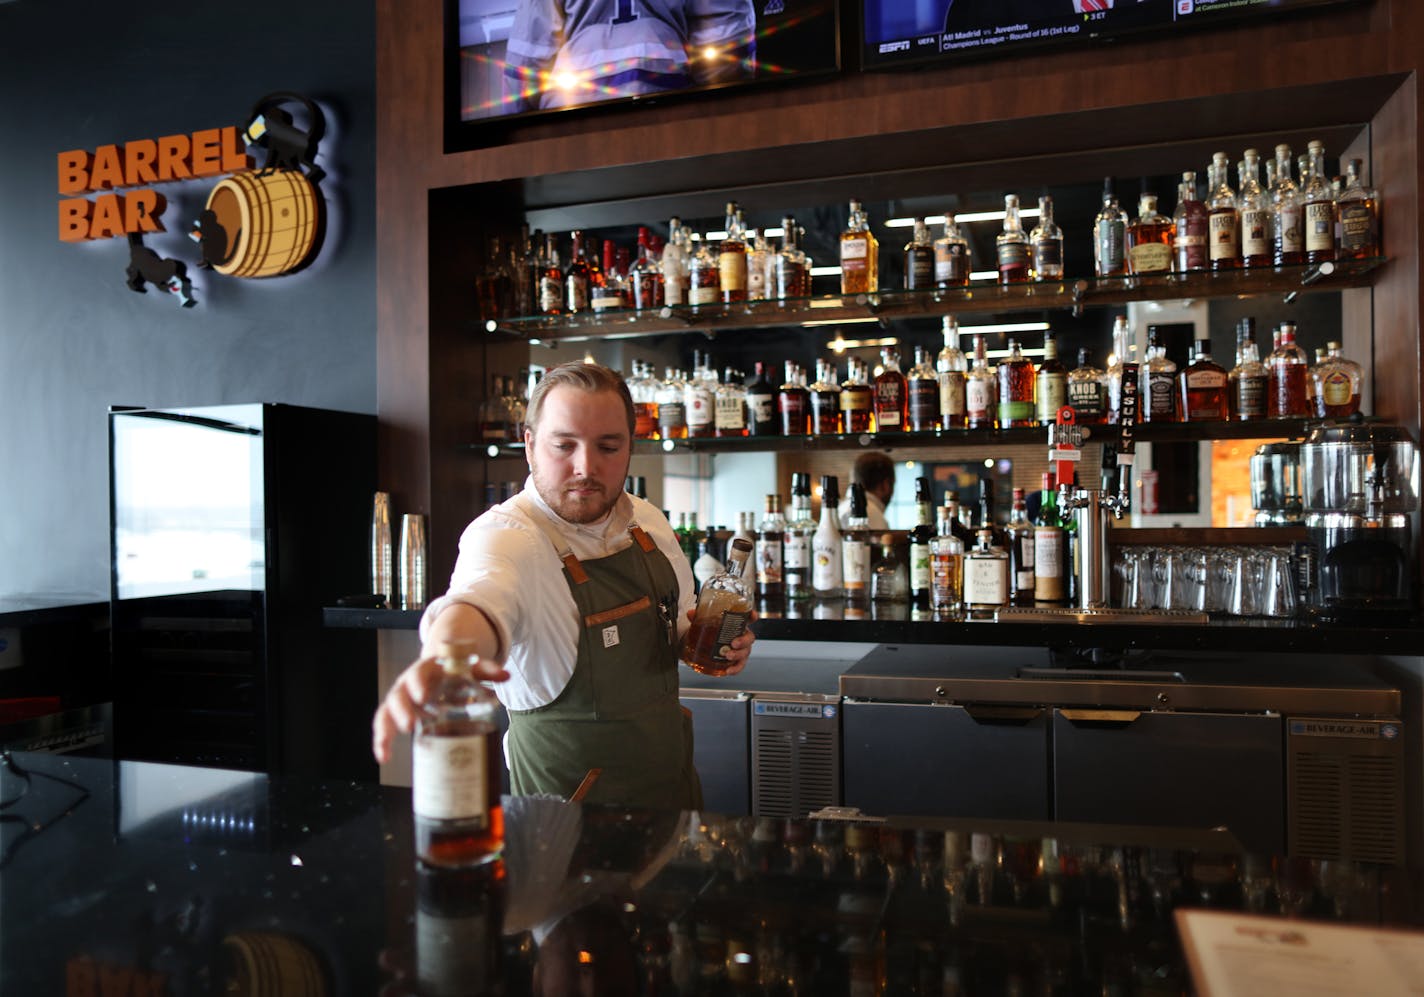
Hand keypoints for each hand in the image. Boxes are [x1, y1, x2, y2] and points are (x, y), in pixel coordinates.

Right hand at [371, 653, 509, 763]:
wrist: (440, 667)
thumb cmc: (454, 670)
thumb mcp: (470, 667)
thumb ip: (487, 670)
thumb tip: (506, 675)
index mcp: (425, 670)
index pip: (418, 674)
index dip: (418, 684)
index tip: (423, 697)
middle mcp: (408, 684)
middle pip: (398, 695)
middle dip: (402, 710)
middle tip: (410, 724)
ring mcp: (402, 700)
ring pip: (386, 712)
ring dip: (385, 730)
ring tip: (387, 748)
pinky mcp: (398, 714)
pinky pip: (385, 725)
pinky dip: (381, 741)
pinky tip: (384, 757)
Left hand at [684, 607, 756, 676]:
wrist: (703, 645)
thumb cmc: (710, 630)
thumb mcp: (704, 622)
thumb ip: (698, 617)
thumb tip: (691, 613)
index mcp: (737, 624)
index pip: (748, 618)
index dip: (752, 616)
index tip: (752, 616)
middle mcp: (741, 636)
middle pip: (749, 637)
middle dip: (743, 641)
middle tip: (734, 643)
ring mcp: (740, 649)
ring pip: (745, 652)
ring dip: (738, 654)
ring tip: (728, 656)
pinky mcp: (736, 661)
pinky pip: (739, 665)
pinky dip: (735, 669)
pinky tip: (728, 670)